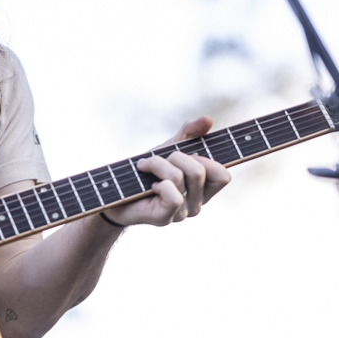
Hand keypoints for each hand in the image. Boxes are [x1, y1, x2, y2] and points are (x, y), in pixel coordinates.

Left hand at [103, 116, 230, 227]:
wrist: (115, 190)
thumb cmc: (145, 171)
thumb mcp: (169, 147)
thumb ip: (189, 133)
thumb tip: (208, 119)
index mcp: (203, 188)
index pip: (223, 176)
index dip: (209, 159)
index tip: (189, 152)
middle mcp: (197, 203)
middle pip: (201, 171)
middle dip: (177, 156)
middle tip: (160, 158)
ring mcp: (182, 213)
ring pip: (181, 178)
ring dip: (159, 165)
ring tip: (145, 166)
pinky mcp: (166, 218)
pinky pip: (173, 196)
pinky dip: (158, 183)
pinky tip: (149, 186)